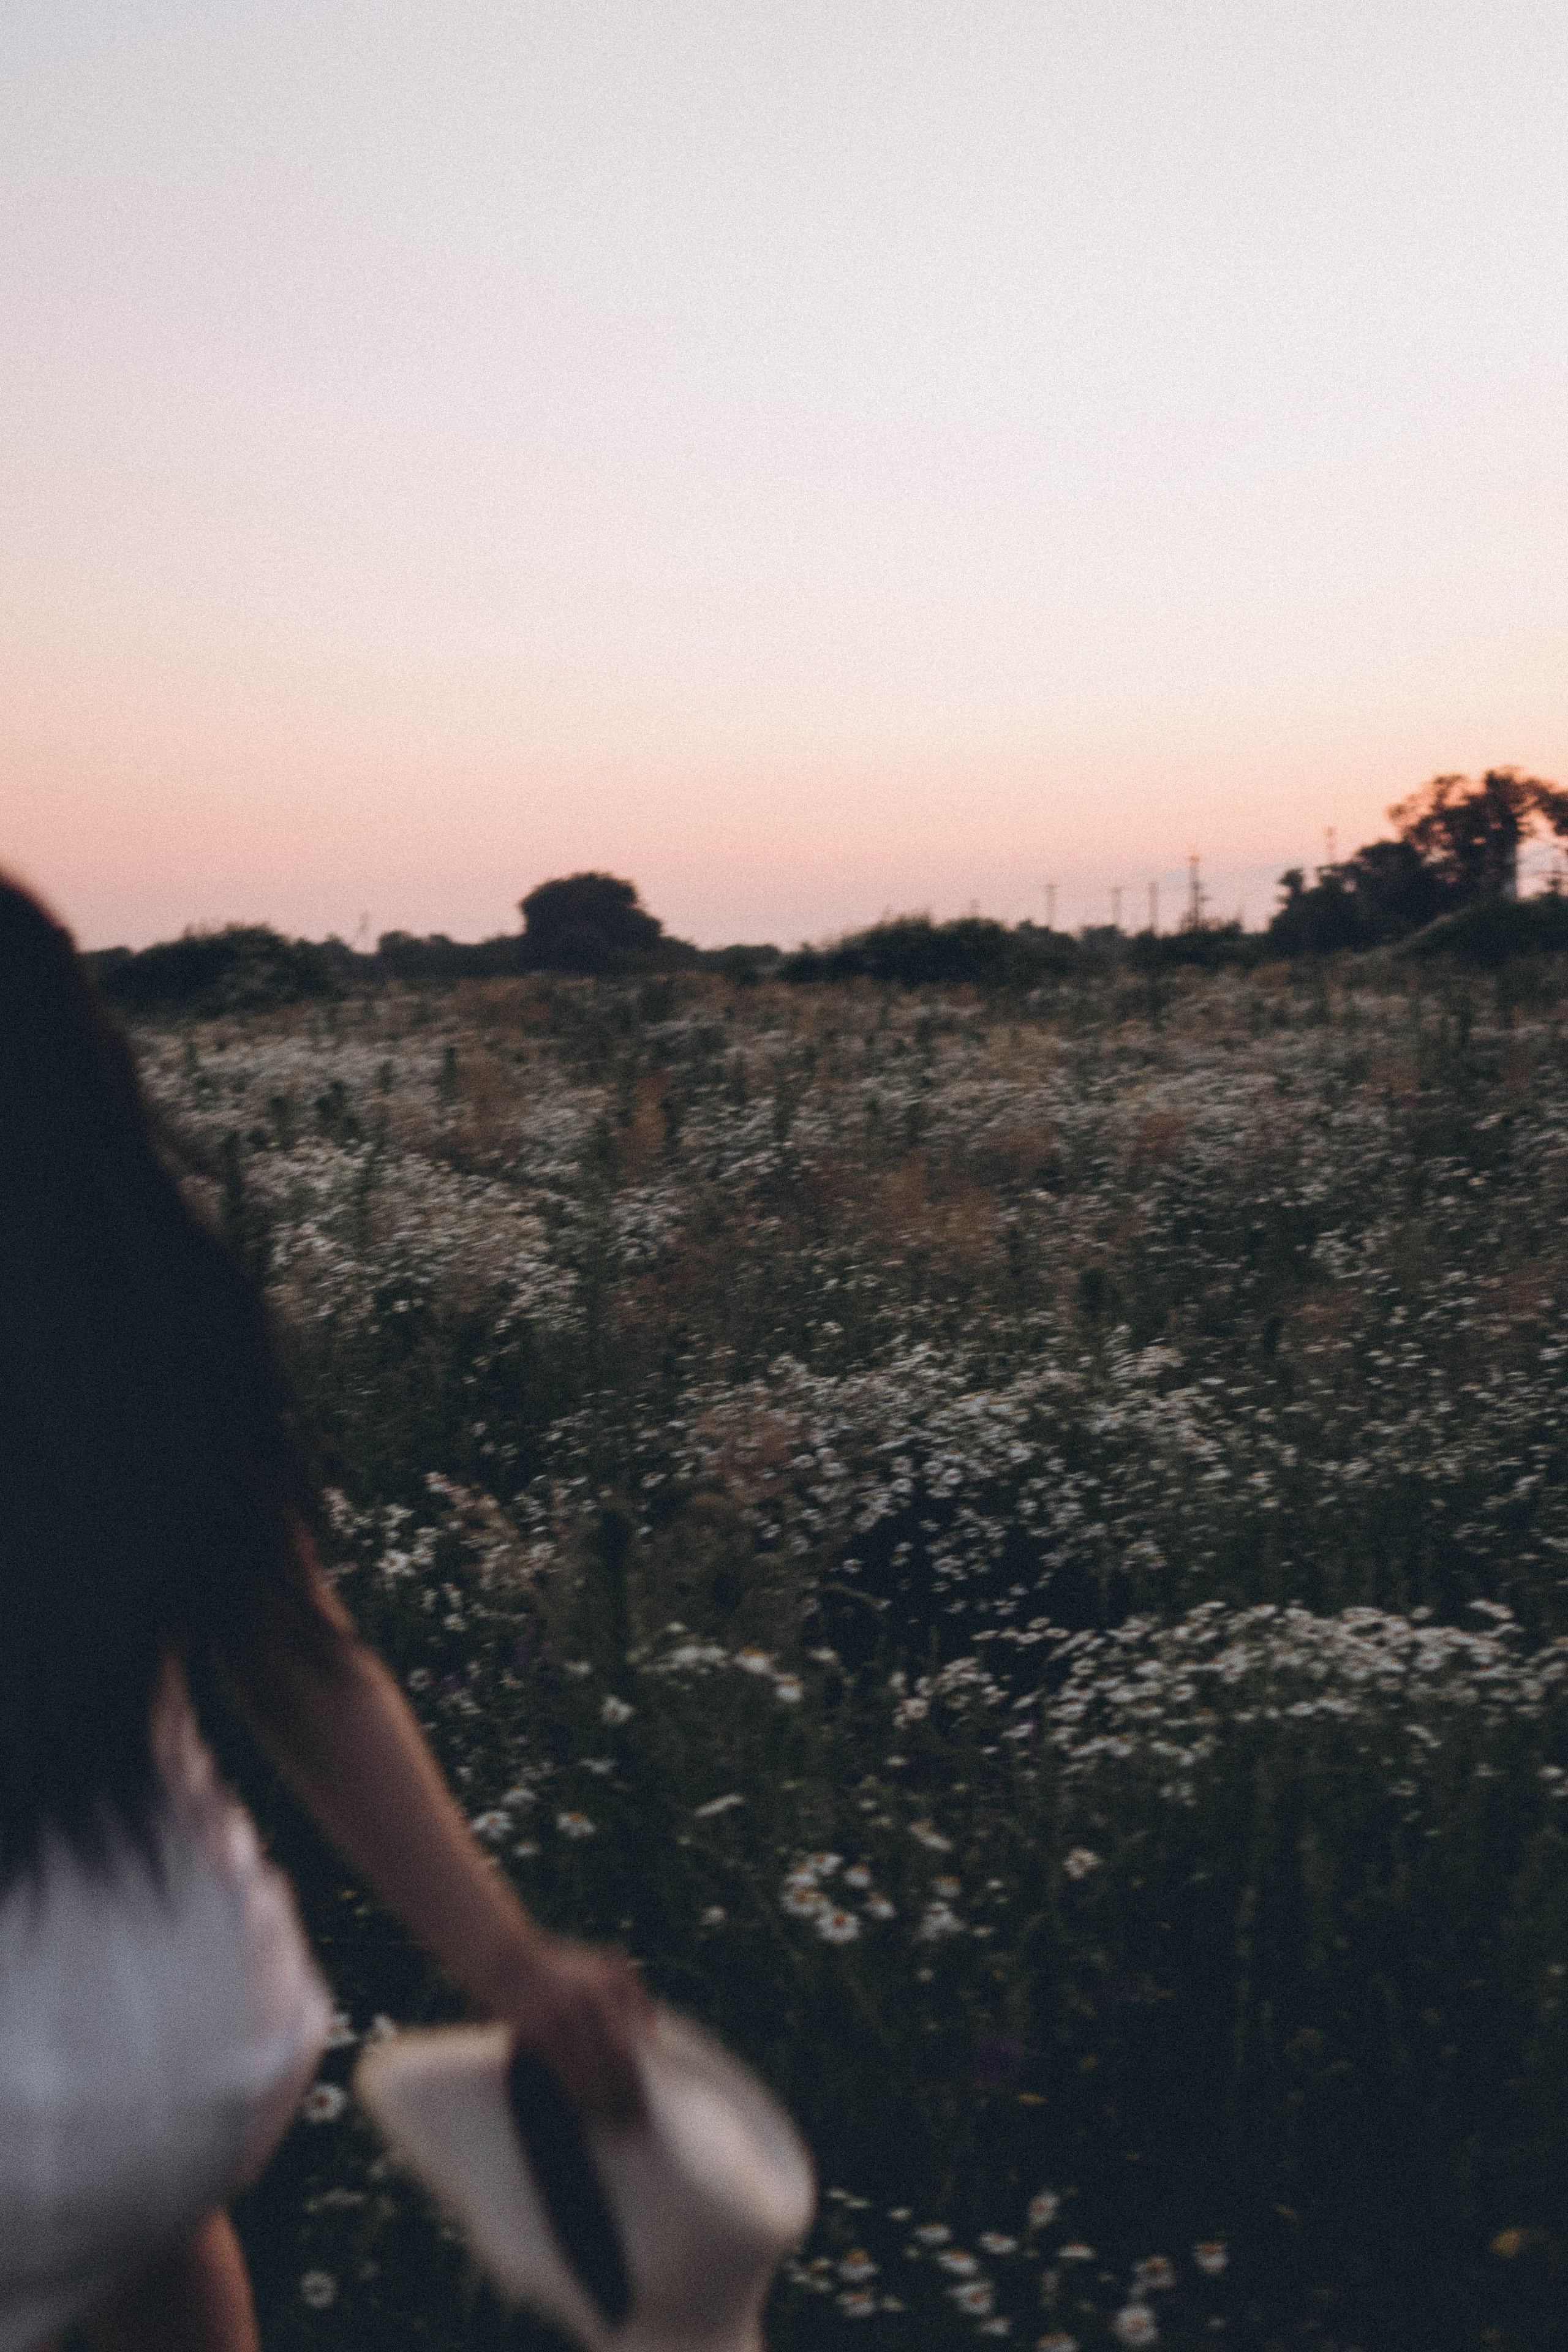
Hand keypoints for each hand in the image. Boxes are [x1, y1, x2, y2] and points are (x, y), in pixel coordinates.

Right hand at [486, 1932, 654, 2127]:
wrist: (509, 1961)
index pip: (633, 2040)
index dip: (642, 2076)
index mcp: (610, 1985)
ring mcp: (563, 2016)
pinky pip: (564, 2073)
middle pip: (617, 2061)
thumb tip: (653, 2037)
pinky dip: (577, 2093)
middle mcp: (590, 2000)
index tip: (650, 2101)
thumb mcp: (603, 1967)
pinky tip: (585, 2107)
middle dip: (627, 2095)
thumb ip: (633, 1994)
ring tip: (613, 2121)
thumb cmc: (562, 1968)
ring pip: (591, 2073)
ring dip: (603, 2101)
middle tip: (635, 2121)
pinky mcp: (539, 2032)